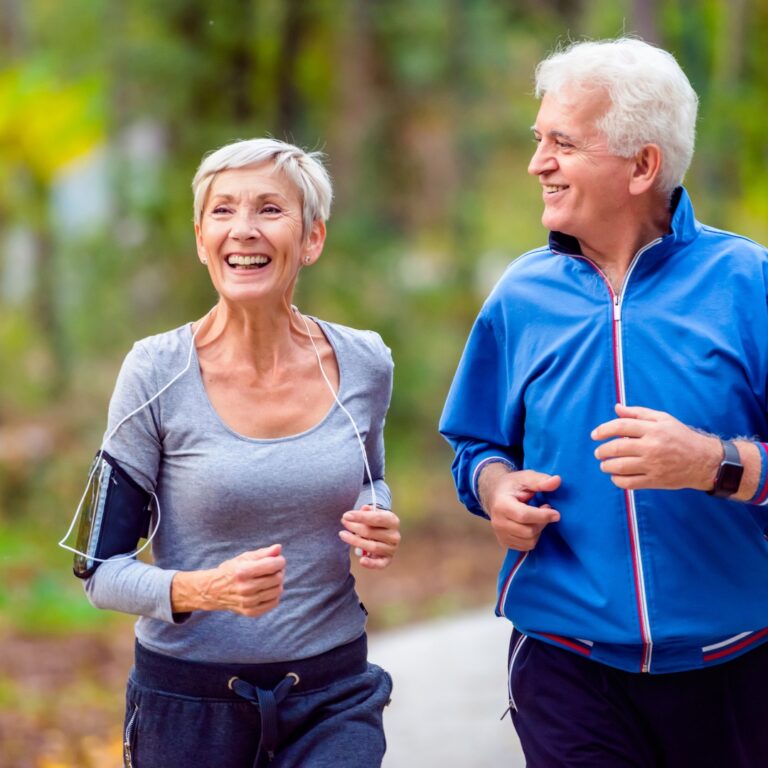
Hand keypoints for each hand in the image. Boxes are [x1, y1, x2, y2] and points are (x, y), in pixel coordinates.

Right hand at [172, 544, 285, 616]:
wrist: (214, 591)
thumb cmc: (232, 571)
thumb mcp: (244, 558)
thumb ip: (263, 553)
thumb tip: (278, 548)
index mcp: (243, 572)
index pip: (273, 565)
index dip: (280, 561)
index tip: (277, 559)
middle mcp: (245, 588)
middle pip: (277, 578)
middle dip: (279, 571)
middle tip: (273, 569)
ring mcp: (248, 602)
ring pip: (278, 591)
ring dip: (278, 583)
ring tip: (269, 579)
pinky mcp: (251, 612)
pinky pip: (274, 602)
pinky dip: (274, 595)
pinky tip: (267, 589)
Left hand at [339, 504, 400, 569]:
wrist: (384, 533)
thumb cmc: (376, 522)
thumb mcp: (373, 513)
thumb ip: (367, 511)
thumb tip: (364, 508)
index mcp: (393, 521)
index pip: (376, 518)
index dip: (360, 517)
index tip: (346, 515)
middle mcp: (394, 535)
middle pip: (371, 532)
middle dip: (354, 527)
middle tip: (343, 522)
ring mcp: (391, 549)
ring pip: (372, 546)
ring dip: (355, 541)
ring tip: (343, 534)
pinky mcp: (387, 559)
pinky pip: (379, 564)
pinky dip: (371, 563)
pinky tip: (361, 560)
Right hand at [478, 465, 560, 550]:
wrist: (495, 494)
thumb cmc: (512, 486)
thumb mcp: (525, 478)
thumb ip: (540, 480)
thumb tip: (557, 480)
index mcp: (501, 505)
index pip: (524, 516)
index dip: (543, 516)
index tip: (556, 513)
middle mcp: (498, 522)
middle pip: (528, 531)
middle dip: (542, 522)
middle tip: (545, 510)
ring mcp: (500, 534)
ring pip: (529, 541)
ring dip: (538, 530)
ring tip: (537, 517)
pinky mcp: (504, 542)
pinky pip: (526, 547)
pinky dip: (533, 537)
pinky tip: (531, 525)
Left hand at [591, 403, 720, 490]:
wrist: (703, 461)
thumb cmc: (680, 437)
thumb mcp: (663, 419)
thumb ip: (637, 413)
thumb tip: (616, 408)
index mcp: (653, 429)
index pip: (620, 427)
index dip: (603, 430)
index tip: (594, 435)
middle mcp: (652, 447)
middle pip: (616, 448)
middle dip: (601, 451)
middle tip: (598, 453)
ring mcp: (653, 465)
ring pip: (619, 467)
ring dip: (606, 466)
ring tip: (605, 465)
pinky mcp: (655, 480)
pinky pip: (628, 483)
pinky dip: (617, 480)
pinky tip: (616, 476)